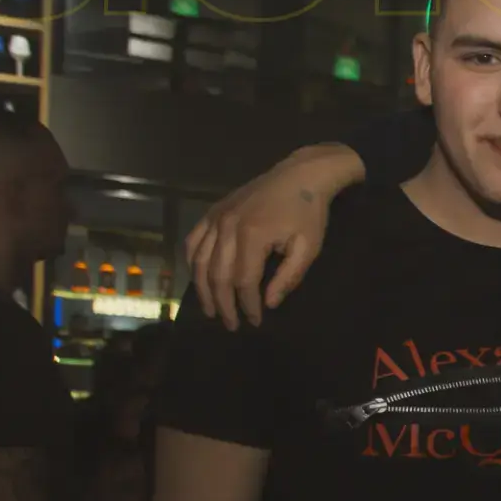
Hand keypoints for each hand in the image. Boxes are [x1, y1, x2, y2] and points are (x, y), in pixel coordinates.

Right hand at [185, 144, 361, 328]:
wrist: (300, 175)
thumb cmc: (308, 213)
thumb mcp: (308, 247)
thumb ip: (288, 277)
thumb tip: (269, 303)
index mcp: (252, 236)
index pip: (243, 281)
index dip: (247, 305)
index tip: (255, 321)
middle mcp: (227, 227)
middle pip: (217, 275)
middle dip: (224, 304)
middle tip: (231, 325)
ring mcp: (216, 217)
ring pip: (199, 260)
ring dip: (203, 289)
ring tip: (211, 310)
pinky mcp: (213, 211)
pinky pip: (193, 240)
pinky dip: (192, 262)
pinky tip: (198, 278)